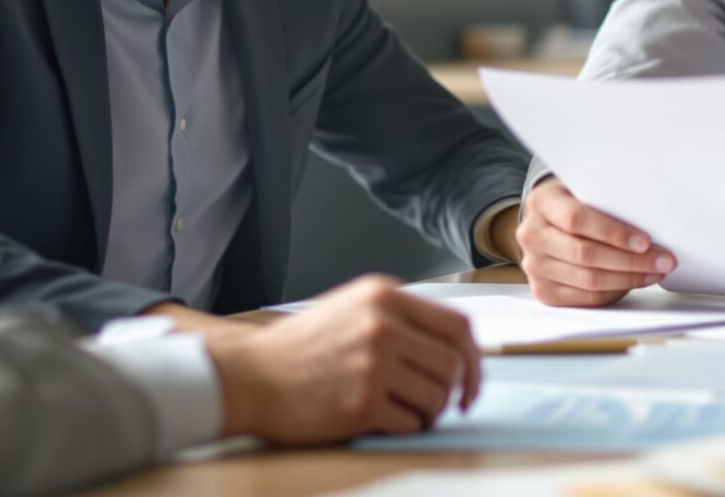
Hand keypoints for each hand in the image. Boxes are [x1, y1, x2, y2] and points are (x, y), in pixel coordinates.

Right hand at [209, 275, 481, 443]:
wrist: (249, 377)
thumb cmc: (300, 348)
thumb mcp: (352, 307)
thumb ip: (400, 316)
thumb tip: (454, 346)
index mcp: (384, 296)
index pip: (458, 326)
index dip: (475, 359)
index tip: (471, 380)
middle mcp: (383, 325)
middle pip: (452, 365)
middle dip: (454, 391)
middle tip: (441, 405)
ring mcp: (373, 364)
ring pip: (437, 396)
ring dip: (430, 412)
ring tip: (408, 412)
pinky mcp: (361, 403)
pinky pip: (410, 423)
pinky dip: (406, 427)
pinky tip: (386, 421)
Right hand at [516, 176, 674, 306]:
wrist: (546, 221)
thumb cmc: (575, 201)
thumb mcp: (584, 187)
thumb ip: (606, 197)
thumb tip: (651, 215)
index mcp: (541, 202)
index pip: (576, 219)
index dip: (613, 233)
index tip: (645, 241)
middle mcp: (532, 235)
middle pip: (585, 254)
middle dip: (631, 261)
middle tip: (664, 260)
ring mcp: (534, 266)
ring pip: (589, 280)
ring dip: (629, 278)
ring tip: (656, 271)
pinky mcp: (544, 290)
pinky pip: (586, 298)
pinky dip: (616, 291)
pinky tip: (635, 281)